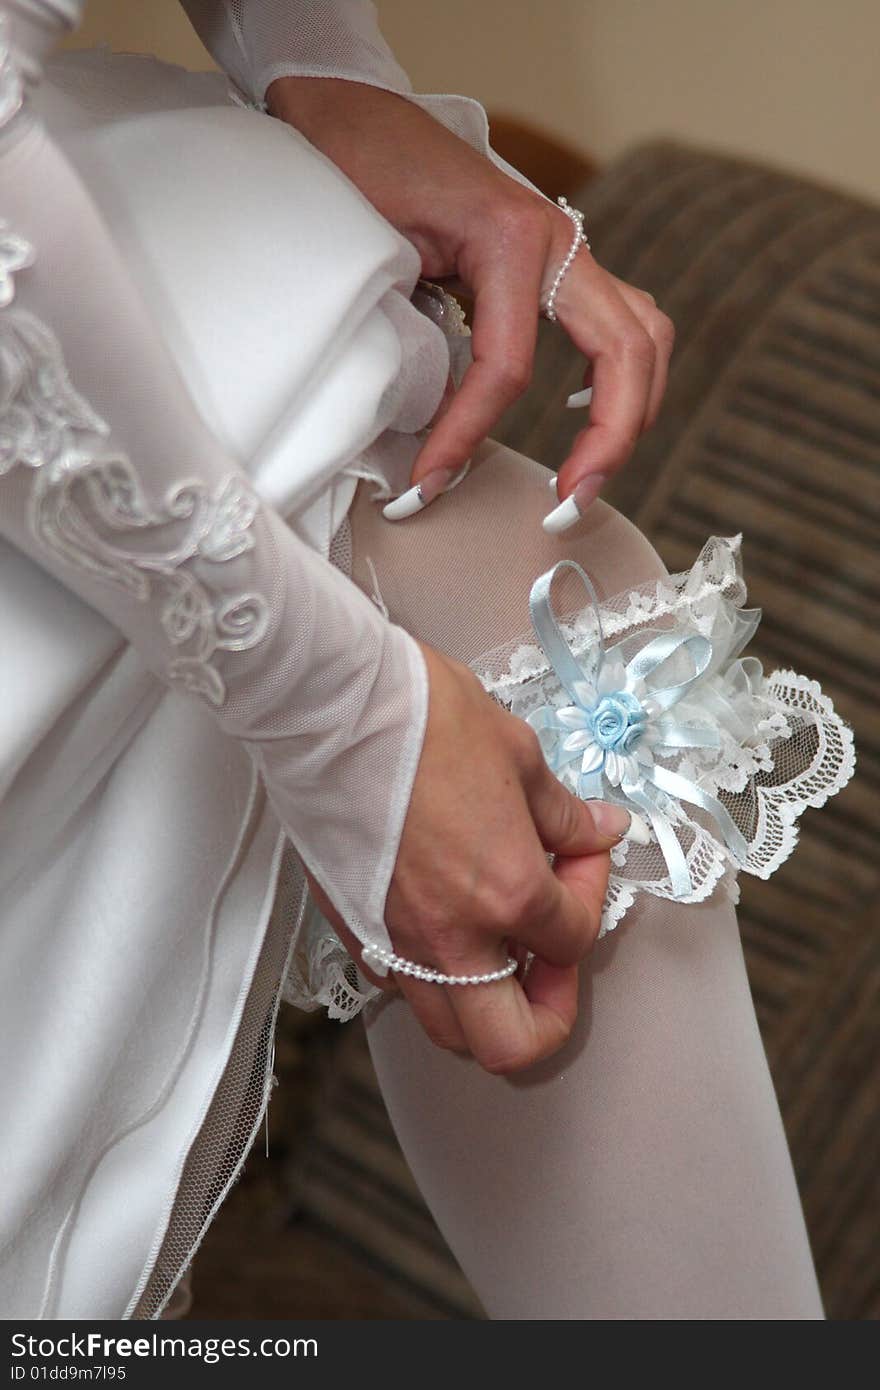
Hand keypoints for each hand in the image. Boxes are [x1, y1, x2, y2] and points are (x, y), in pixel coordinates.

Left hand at [267, 77, 674, 520]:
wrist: (347, 111)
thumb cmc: (352, 169)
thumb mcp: (374, 252)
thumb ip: (409, 334)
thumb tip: (422, 431)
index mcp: (513, 238)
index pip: (508, 367)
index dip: (468, 437)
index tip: (426, 487)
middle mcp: (559, 242)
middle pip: (625, 355)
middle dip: (607, 442)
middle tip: (564, 508)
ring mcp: (567, 251)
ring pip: (643, 337)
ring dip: (630, 413)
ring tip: (585, 478)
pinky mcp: (557, 265)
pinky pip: (620, 325)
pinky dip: (620, 378)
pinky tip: (582, 415)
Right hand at [305, 639, 634, 1073]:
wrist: (330, 708)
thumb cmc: (423, 720)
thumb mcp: (517, 756)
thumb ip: (563, 815)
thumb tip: (600, 831)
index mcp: (508, 893)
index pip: (575, 938)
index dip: (591, 893)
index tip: (580, 853)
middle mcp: (453, 937)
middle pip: (513, 1043)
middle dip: (548, 1014)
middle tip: (551, 959)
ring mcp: (396, 943)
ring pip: (448, 1029)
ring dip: (487, 1005)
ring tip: (498, 947)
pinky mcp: (353, 930)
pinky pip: (400, 986)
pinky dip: (431, 976)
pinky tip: (442, 922)